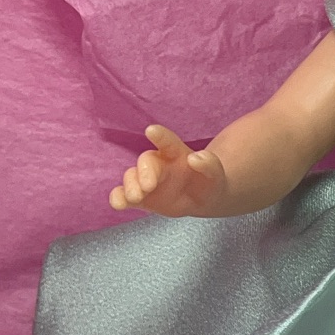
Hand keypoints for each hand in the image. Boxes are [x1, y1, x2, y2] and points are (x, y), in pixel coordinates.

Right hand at [110, 124, 227, 216]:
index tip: (151, 131)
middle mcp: (158, 164)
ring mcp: (146, 180)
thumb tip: (196, 158)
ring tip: (135, 197)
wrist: (202, 198)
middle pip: (146, 161)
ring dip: (130, 185)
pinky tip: (118, 203)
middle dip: (144, 171)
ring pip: (132, 177)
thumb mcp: (216, 174)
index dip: (160, 136)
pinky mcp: (140, 197)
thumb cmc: (208, 181)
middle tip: (148, 185)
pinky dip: (118, 198)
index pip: (167, 142)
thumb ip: (209, 164)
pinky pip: (124, 195)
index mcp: (176, 153)